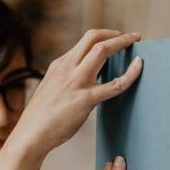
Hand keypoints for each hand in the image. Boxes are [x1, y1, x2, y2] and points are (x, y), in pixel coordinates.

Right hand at [6, 30, 142, 160]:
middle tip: (132, 37)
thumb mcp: (51, 88)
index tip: (116, 38)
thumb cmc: (42, 117)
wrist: (30, 135)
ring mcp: (76, 82)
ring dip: (123, 42)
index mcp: (59, 64)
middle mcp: (67, 68)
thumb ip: (67, 79)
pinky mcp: (85, 99)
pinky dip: (131, 73)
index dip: (104, 36)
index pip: (84, 41)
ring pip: (102, 50)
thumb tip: (86, 79)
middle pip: (93, 37)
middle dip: (116, 34)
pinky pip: (115, 84)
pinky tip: (139, 67)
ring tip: (136, 43)